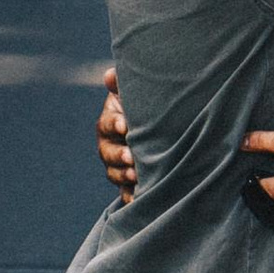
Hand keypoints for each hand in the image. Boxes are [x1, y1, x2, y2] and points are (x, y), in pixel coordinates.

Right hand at [97, 65, 136, 199]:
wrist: (166, 130)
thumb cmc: (149, 108)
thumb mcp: (138, 95)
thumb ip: (124, 84)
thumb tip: (110, 75)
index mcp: (111, 122)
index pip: (107, 123)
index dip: (115, 124)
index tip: (125, 125)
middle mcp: (110, 145)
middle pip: (108, 152)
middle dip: (119, 155)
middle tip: (132, 157)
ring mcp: (117, 165)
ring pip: (114, 173)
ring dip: (123, 175)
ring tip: (136, 176)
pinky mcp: (128, 183)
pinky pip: (126, 192)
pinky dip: (131, 196)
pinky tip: (139, 198)